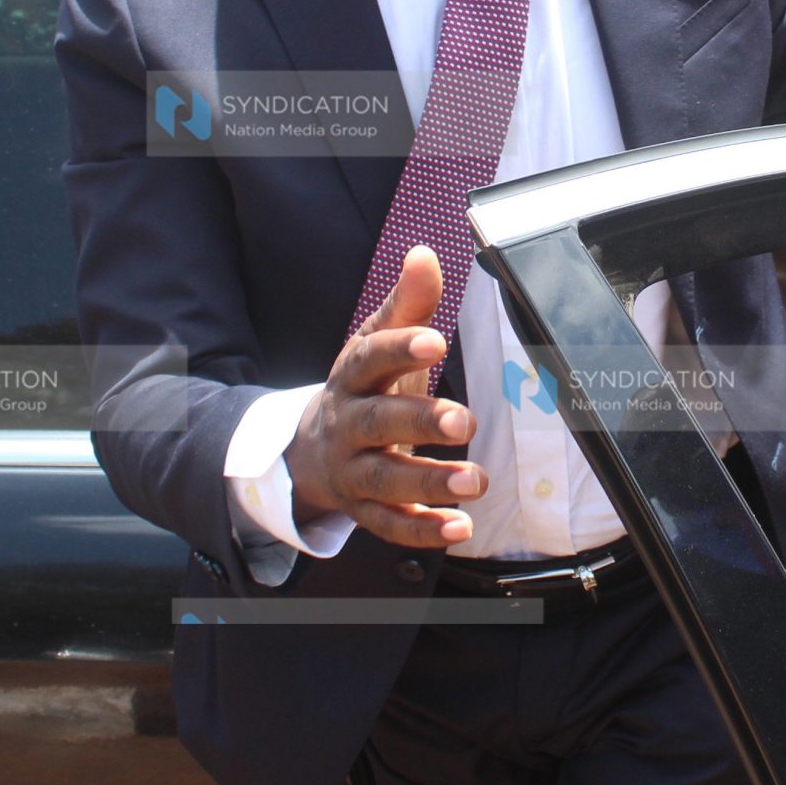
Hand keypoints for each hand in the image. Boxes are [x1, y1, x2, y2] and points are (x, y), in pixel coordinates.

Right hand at [285, 246, 485, 547]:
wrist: (309, 450)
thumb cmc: (362, 389)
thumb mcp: (376, 345)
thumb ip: (407, 306)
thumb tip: (425, 254)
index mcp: (352, 376)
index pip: (370, 358)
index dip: (398, 348)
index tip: (434, 341)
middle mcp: (347, 424)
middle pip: (377, 424)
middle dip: (420, 423)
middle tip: (465, 422)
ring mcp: (352, 471)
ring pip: (385, 480)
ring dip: (429, 483)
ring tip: (476, 481)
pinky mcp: (363, 510)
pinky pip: (389, 525)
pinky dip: (422, 530)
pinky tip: (459, 527)